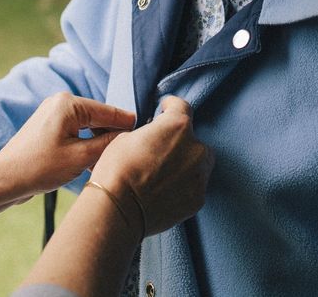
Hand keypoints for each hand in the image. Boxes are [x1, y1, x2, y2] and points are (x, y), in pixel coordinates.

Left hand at [0, 92, 136, 196]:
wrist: (3, 180)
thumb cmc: (39, 168)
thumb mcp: (81, 157)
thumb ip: (108, 143)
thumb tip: (127, 135)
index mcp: (69, 103)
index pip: (108, 112)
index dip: (128, 124)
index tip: (148, 134)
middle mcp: (60, 102)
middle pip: (98, 118)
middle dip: (112, 135)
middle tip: (131, 152)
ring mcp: (52, 114)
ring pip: (87, 126)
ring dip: (98, 142)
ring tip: (112, 160)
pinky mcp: (47, 128)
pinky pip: (75, 132)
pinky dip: (85, 144)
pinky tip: (93, 161)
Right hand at [88, 96, 212, 236]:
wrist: (117, 209)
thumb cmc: (117, 170)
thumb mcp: (127, 137)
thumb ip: (150, 133)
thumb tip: (153, 139)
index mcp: (178, 126)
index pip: (182, 107)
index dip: (170, 107)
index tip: (165, 111)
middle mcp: (197, 149)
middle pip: (194, 139)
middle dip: (180, 142)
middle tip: (160, 152)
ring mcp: (200, 176)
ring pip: (198, 164)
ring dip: (185, 165)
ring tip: (163, 175)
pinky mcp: (198, 199)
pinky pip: (194, 186)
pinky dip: (184, 186)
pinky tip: (165, 191)